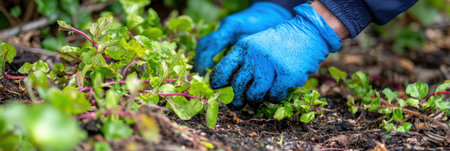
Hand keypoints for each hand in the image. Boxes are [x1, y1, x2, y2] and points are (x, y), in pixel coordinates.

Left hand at [209, 4, 341, 109]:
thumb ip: (240, 63)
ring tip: (257, 99)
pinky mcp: (287, 75)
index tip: (220, 92)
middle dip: (236, 100)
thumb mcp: (254, 46)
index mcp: (243, 49)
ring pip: (254, 95)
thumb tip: (225, 89)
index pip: (221, 71)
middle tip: (237, 104)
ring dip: (254, 101)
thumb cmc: (276, 44)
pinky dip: (274, 97)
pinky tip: (277, 90)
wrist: (306, 32)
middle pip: (237, 87)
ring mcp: (271, 66)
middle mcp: (254, 57)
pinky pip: (274, 96)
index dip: (218, 86)